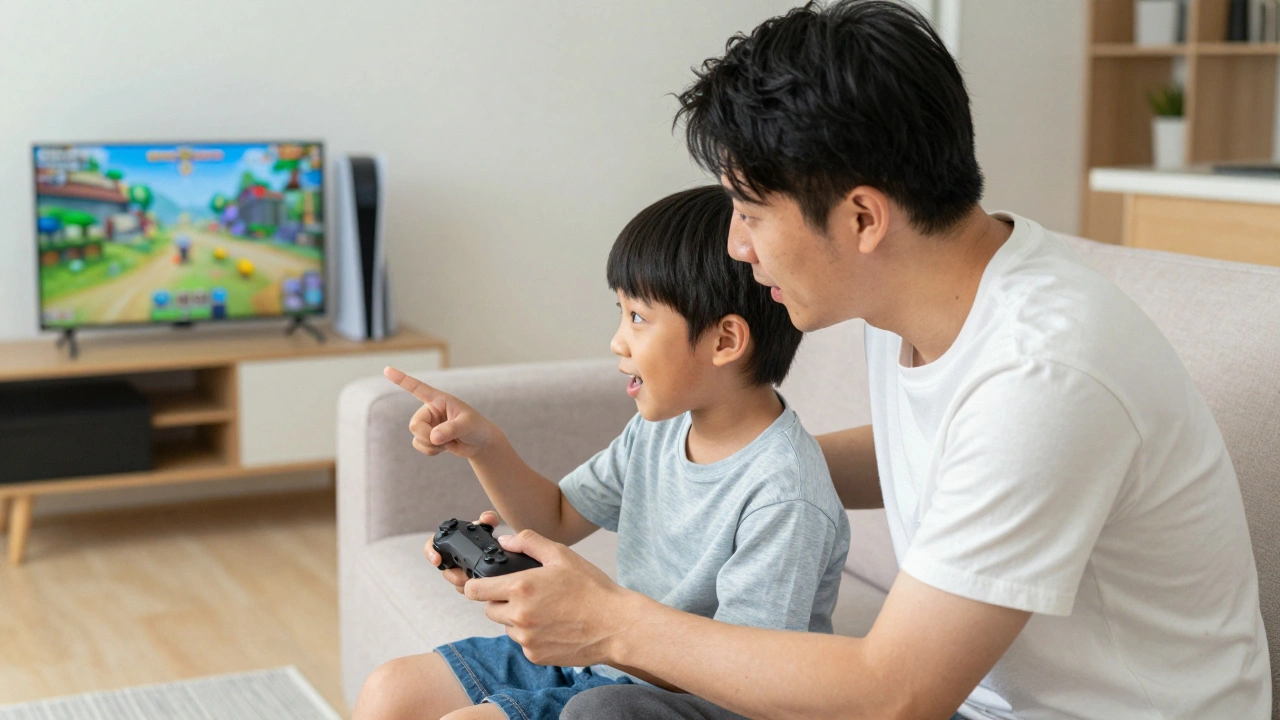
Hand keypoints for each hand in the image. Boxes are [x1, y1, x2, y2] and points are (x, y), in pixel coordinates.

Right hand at [385, 366, 496, 458]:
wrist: (480, 443)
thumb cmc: (476, 427)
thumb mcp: (467, 425)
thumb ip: (451, 429)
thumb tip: (434, 437)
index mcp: (439, 399)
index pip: (417, 388)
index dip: (401, 379)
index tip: (386, 369)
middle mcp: (430, 410)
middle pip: (414, 424)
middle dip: (426, 436)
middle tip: (442, 440)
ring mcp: (428, 424)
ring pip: (416, 437)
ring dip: (431, 444)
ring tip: (448, 442)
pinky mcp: (428, 437)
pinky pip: (419, 446)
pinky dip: (431, 451)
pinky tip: (444, 448)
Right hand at [424, 510, 500, 592]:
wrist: (497, 550)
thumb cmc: (486, 536)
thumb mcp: (488, 527)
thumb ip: (489, 519)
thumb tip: (487, 517)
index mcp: (451, 542)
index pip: (431, 547)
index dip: (430, 553)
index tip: (437, 560)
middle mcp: (451, 558)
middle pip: (445, 571)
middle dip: (453, 576)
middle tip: (465, 577)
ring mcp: (459, 572)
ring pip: (455, 583)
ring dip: (462, 584)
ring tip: (474, 581)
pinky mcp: (468, 583)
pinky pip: (464, 590)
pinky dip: (470, 589)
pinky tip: (479, 587)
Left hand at [464, 529, 644, 666]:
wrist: (616, 625)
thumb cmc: (592, 588)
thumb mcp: (562, 555)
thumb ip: (529, 542)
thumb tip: (504, 540)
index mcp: (520, 588)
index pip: (475, 590)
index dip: (477, 584)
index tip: (486, 583)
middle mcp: (518, 616)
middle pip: (489, 609)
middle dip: (501, 601)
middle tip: (528, 594)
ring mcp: (526, 639)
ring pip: (507, 626)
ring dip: (517, 618)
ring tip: (546, 610)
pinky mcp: (535, 656)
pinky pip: (523, 643)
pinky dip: (532, 635)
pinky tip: (554, 626)